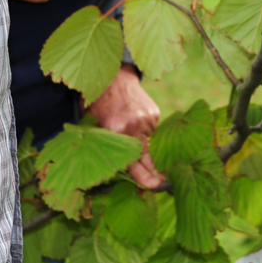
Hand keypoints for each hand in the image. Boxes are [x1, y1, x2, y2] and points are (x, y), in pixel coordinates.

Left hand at [85, 67, 164, 188]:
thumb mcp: (99, 125)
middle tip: (162, 180)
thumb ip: (111, 146)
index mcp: (116, 129)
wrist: (113, 77)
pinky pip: (153, 131)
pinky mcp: (154, 112)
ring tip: (133, 135)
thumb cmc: (100, 104)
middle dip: (156, 170)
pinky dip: (147, 132)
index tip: (155, 185)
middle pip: (148, 156)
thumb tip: (125, 168)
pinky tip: (137, 123)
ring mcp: (147, 118)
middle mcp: (134, 125)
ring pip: (151, 143)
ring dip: (147, 146)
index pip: (133, 160)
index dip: (144, 176)